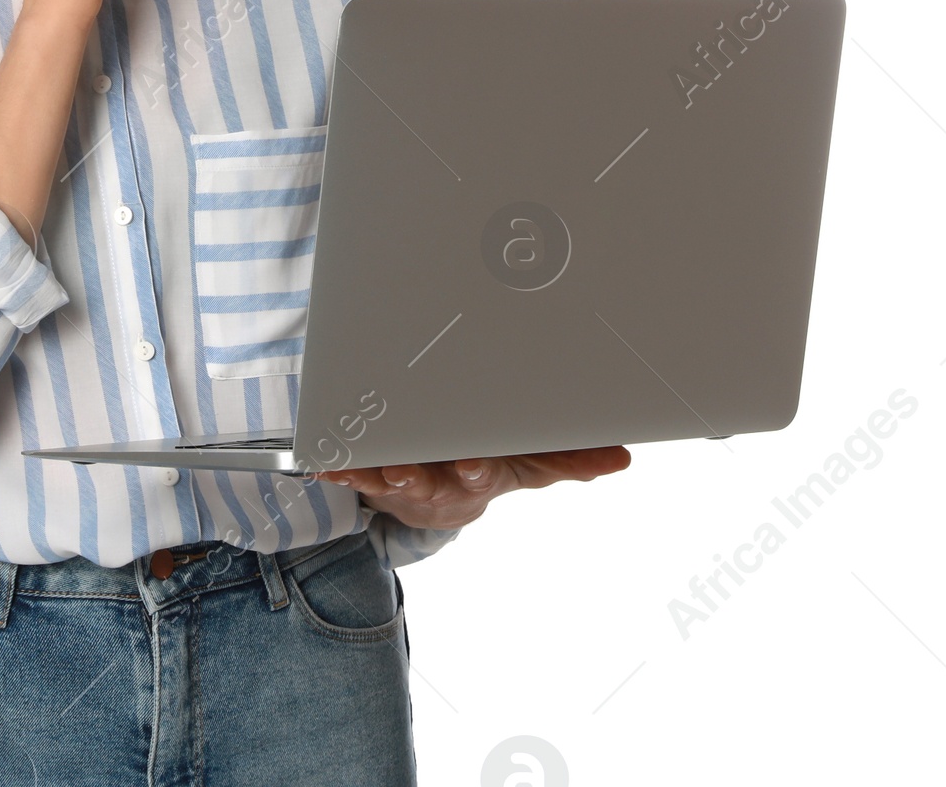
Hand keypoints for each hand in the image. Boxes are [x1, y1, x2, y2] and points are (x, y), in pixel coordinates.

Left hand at [318, 446, 630, 531]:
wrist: (441, 488)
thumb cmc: (489, 461)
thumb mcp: (531, 461)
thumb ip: (572, 457)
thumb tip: (623, 458)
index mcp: (483, 472)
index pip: (485, 473)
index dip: (478, 469)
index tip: (473, 463)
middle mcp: (444, 481)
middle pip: (432, 483)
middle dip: (418, 478)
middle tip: (404, 472)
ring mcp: (409, 481)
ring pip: (389, 480)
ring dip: (374, 474)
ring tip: (358, 465)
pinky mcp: (376, 475)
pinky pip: (354, 471)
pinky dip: (338, 466)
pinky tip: (322, 460)